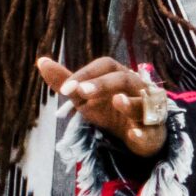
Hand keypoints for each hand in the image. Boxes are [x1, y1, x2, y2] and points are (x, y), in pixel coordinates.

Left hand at [36, 56, 166, 157]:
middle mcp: (137, 88)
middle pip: (124, 79)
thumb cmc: (111, 109)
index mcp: (119, 76)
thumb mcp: (86, 97)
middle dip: (103, 84)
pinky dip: (143, 132)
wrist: (138, 135)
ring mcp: (148, 109)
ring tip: (116, 101)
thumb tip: (41, 61)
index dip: (86, 73)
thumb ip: (66, 81)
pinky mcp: (154, 132)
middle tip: (82, 92)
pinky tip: (133, 134)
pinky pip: (151, 130)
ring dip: (130, 103)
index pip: (106, 65)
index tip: (65, 88)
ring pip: (144, 103)